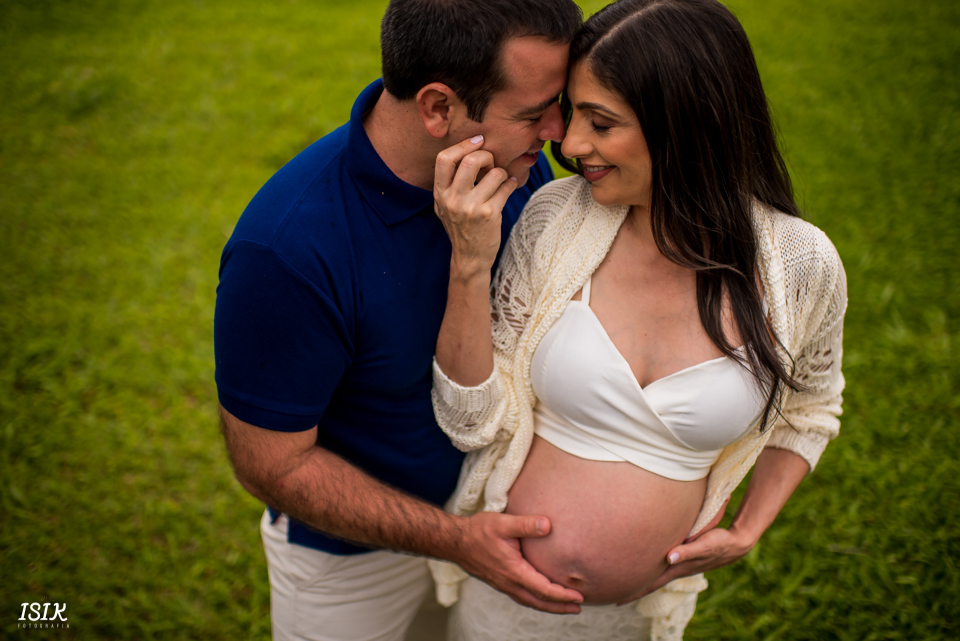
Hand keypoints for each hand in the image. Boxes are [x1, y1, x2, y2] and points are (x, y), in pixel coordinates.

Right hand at [434, 135, 517, 279]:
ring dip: (501, 172)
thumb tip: (469, 150)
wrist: (469, 256)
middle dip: (486, 155)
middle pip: (470, 161)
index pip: (444, 159)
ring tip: (501, 179)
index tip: (478, 141)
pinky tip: (509, 186)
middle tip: (491, 161)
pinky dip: (511, 184)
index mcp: (440, 193)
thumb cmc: (460, 226)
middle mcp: (452, 199)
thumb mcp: (444, 205)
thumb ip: (449, 182)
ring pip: (493, 173)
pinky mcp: (489, 215)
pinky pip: (505, 188)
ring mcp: (471, 208)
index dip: (463, 145)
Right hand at [452, 511, 582, 613]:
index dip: (562, 595)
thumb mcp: (503, 523)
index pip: (543, 589)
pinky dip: (536, 600)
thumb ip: (526, 524)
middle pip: (539, 602)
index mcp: (513, 571)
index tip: (579, 597)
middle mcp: (509, 583)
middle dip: (560, 606)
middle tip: (578, 608)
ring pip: (530, 601)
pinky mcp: (500, 582)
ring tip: (565, 606)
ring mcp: (503, 585)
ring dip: (549, 606)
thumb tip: (548, 525)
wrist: (455, 542)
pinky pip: (522, 597)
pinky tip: (541, 595)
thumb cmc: (478, 531)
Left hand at [617, 524, 754, 605]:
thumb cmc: (719, 543)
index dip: (634, 592)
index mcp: (677, 569)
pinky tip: (648, 564)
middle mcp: (676, 569)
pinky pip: (663, 566)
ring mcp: (680, 564)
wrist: (735, 544)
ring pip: (656, 574)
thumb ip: (687, 551)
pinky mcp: (683, 557)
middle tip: (612, 594)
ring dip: (641, 579)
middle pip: (650, 582)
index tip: (617, 601)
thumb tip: (668, 558)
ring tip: (625, 580)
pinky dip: (652, 568)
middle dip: (632, 589)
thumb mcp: (703, 545)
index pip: (651, 584)